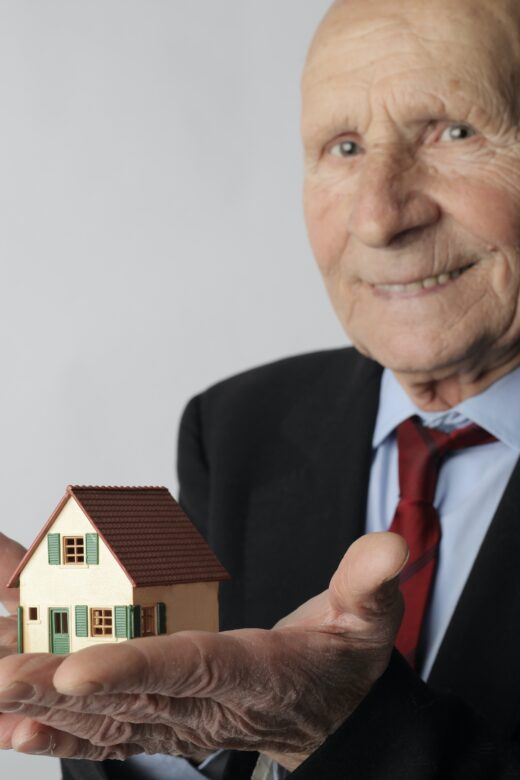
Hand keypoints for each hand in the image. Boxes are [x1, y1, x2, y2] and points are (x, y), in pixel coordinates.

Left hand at [0, 532, 406, 768]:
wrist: (332, 721)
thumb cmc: (343, 664)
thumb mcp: (369, 619)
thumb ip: (370, 582)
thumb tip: (391, 545)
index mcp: (251, 671)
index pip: (188, 669)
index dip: (132, 669)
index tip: (72, 666)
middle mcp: (204, 703)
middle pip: (122, 696)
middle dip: (51, 684)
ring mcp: (178, 719)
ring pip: (99, 715)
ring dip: (36, 699)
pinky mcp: (164, 722)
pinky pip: (102, 732)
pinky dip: (53, 731)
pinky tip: (9, 723)